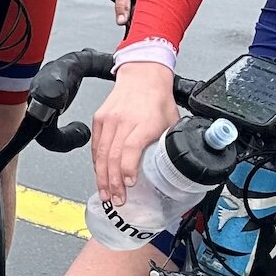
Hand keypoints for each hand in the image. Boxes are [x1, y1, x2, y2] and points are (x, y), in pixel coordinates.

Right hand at [91, 62, 179, 205]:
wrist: (142, 75)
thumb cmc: (157, 98)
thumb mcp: (172, 121)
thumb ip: (172, 143)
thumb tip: (179, 166)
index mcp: (143, 123)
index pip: (129, 149)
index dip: (127, 170)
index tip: (129, 185)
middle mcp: (123, 122)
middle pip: (112, 157)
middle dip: (113, 183)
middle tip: (117, 200)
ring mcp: (109, 120)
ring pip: (100, 154)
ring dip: (102, 178)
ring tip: (105, 194)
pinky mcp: (99, 119)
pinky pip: (95, 146)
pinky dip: (96, 163)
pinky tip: (100, 175)